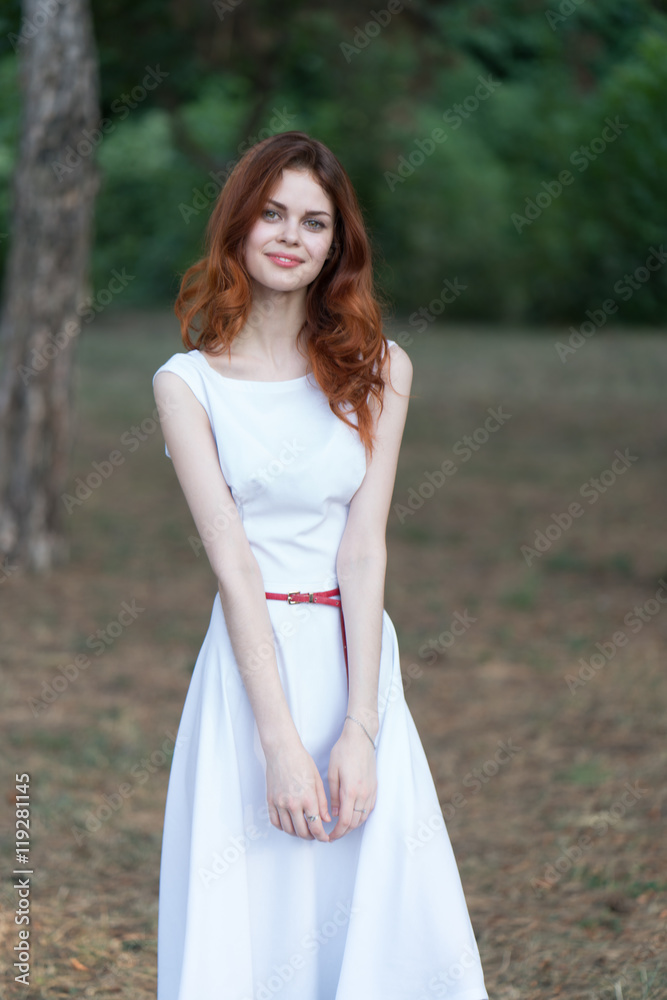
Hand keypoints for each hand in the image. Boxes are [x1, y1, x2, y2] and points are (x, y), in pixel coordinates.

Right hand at [265, 739, 331, 841]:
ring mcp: (280, 803)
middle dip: (311, 837)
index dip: (322, 836)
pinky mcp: (270, 801)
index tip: (324, 838)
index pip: (316, 826)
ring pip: (288, 829)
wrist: (282, 750)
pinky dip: (282, 827)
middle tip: (315, 835)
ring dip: (297, 833)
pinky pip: (275, 822)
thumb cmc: (301, 761)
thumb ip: (322, 802)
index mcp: (308, 798)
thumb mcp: (318, 780)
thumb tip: (326, 819)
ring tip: (303, 830)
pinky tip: (289, 824)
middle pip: (302, 831)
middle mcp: (293, 803)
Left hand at [327, 720, 377, 840]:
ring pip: (363, 817)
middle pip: (355, 822)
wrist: (360, 738)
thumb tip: (334, 813)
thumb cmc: (343, 751)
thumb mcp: (332, 772)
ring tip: (342, 828)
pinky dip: (361, 816)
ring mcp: (371, 791)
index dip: (337, 832)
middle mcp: (363, 794)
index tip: (329, 837)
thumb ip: (333, 795)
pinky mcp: (375, 787)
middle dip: (344, 832)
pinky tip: (354, 816)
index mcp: (351, 791)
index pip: (345, 821)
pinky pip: (369, 809)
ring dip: (353, 826)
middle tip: (333, 835)